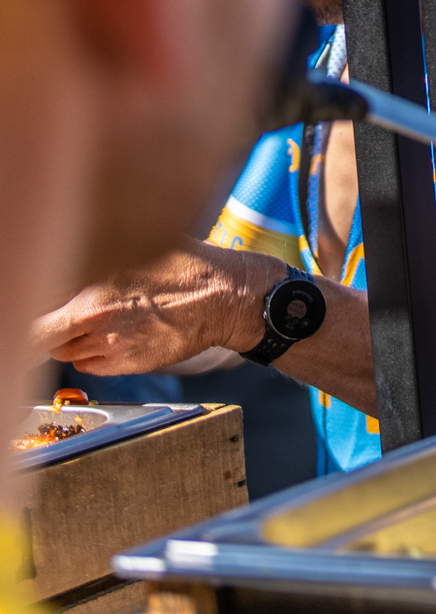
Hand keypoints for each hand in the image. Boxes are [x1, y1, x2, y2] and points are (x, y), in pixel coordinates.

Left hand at [33, 240, 277, 374]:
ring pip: (64, 352)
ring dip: (71, 340)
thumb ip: (91, 258)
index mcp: (90, 283)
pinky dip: (94, 355)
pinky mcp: (127, 363)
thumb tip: (61, 256)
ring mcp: (110, 343)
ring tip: (99, 321)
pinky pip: (90, 366)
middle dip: (48, 328)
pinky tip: (116, 336)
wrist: (225, 297)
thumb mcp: (134, 247)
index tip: (36, 307)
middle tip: (62, 320)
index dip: (32, 311)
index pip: (34, 309)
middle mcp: (94, 316)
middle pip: (41, 336)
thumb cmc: (184, 267)